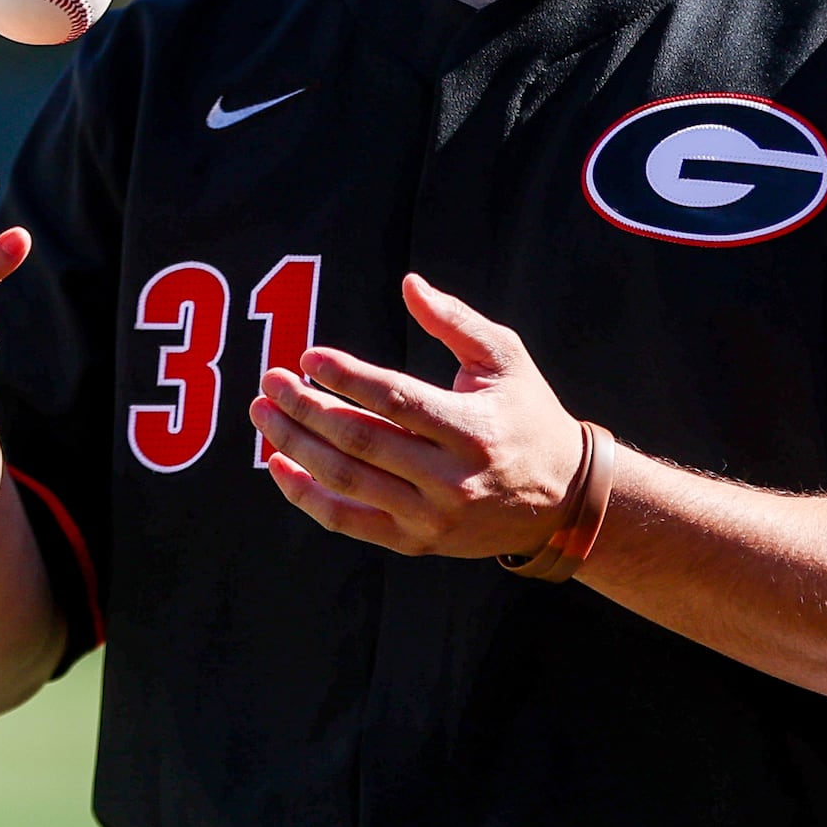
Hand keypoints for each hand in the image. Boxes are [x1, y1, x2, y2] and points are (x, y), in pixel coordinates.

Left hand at [251, 275, 588, 559]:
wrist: (561, 497)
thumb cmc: (526, 415)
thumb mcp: (504, 358)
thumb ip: (455, 320)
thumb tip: (408, 284)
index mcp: (473, 429)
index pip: (396, 401)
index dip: (347, 378)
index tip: (308, 357)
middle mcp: (452, 479)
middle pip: (361, 441)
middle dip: (306, 409)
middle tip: (271, 381)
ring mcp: (432, 517)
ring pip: (347, 481)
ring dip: (296, 446)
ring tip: (265, 415)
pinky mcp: (417, 542)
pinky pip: (349, 521)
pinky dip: (308, 497)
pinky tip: (280, 467)